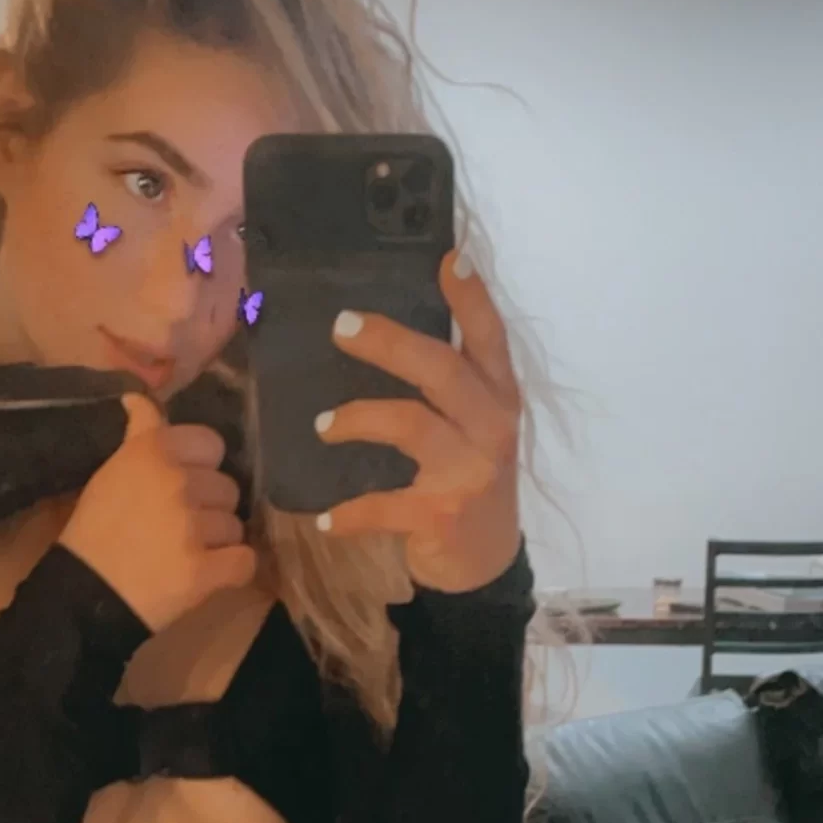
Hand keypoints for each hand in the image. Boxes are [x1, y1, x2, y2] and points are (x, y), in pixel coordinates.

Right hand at [59, 390, 255, 631]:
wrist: (84, 595)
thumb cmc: (94, 531)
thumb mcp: (110, 472)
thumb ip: (139, 435)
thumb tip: (139, 399)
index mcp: (153, 453)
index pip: (211, 443)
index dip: (203, 465)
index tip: (186, 483)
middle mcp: (178, 483)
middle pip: (227, 488)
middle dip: (210, 508)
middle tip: (182, 526)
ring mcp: (193, 529)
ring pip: (235, 526)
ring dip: (218, 541)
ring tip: (187, 554)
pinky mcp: (205, 570)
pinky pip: (244, 561)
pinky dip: (232, 570)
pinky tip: (209, 574)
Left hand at [313, 250, 522, 591]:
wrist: (485, 564)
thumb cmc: (469, 481)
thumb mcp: (476, 428)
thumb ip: (453, 385)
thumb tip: (387, 329)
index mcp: (500, 398)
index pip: (490, 339)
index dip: (472, 299)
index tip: (449, 258)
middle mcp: (492, 427)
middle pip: (442, 369)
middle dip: (390, 343)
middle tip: (341, 327)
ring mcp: (470, 472)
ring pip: (410, 424)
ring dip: (357, 419)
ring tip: (323, 427)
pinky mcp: (442, 515)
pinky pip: (384, 505)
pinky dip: (349, 514)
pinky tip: (325, 520)